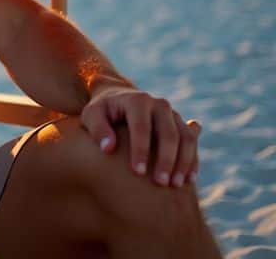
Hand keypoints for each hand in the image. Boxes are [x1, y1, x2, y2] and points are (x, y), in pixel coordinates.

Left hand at [80, 84, 200, 187]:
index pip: (141, 127)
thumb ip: (97, 128)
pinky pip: (191, 142)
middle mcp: (159, 104)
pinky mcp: (181, 124)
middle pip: (168, 134)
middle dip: (166, 160)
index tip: (137, 172)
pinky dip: (192, 160)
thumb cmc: (102, 111)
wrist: (118, 98)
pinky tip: (188, 179)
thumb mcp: (92, 115)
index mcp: (137, 100)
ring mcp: (173, 114)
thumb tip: (108, 148)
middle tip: (160, 183)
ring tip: (175, 185)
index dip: (140, 150)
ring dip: (183, 162)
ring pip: (186, 138)